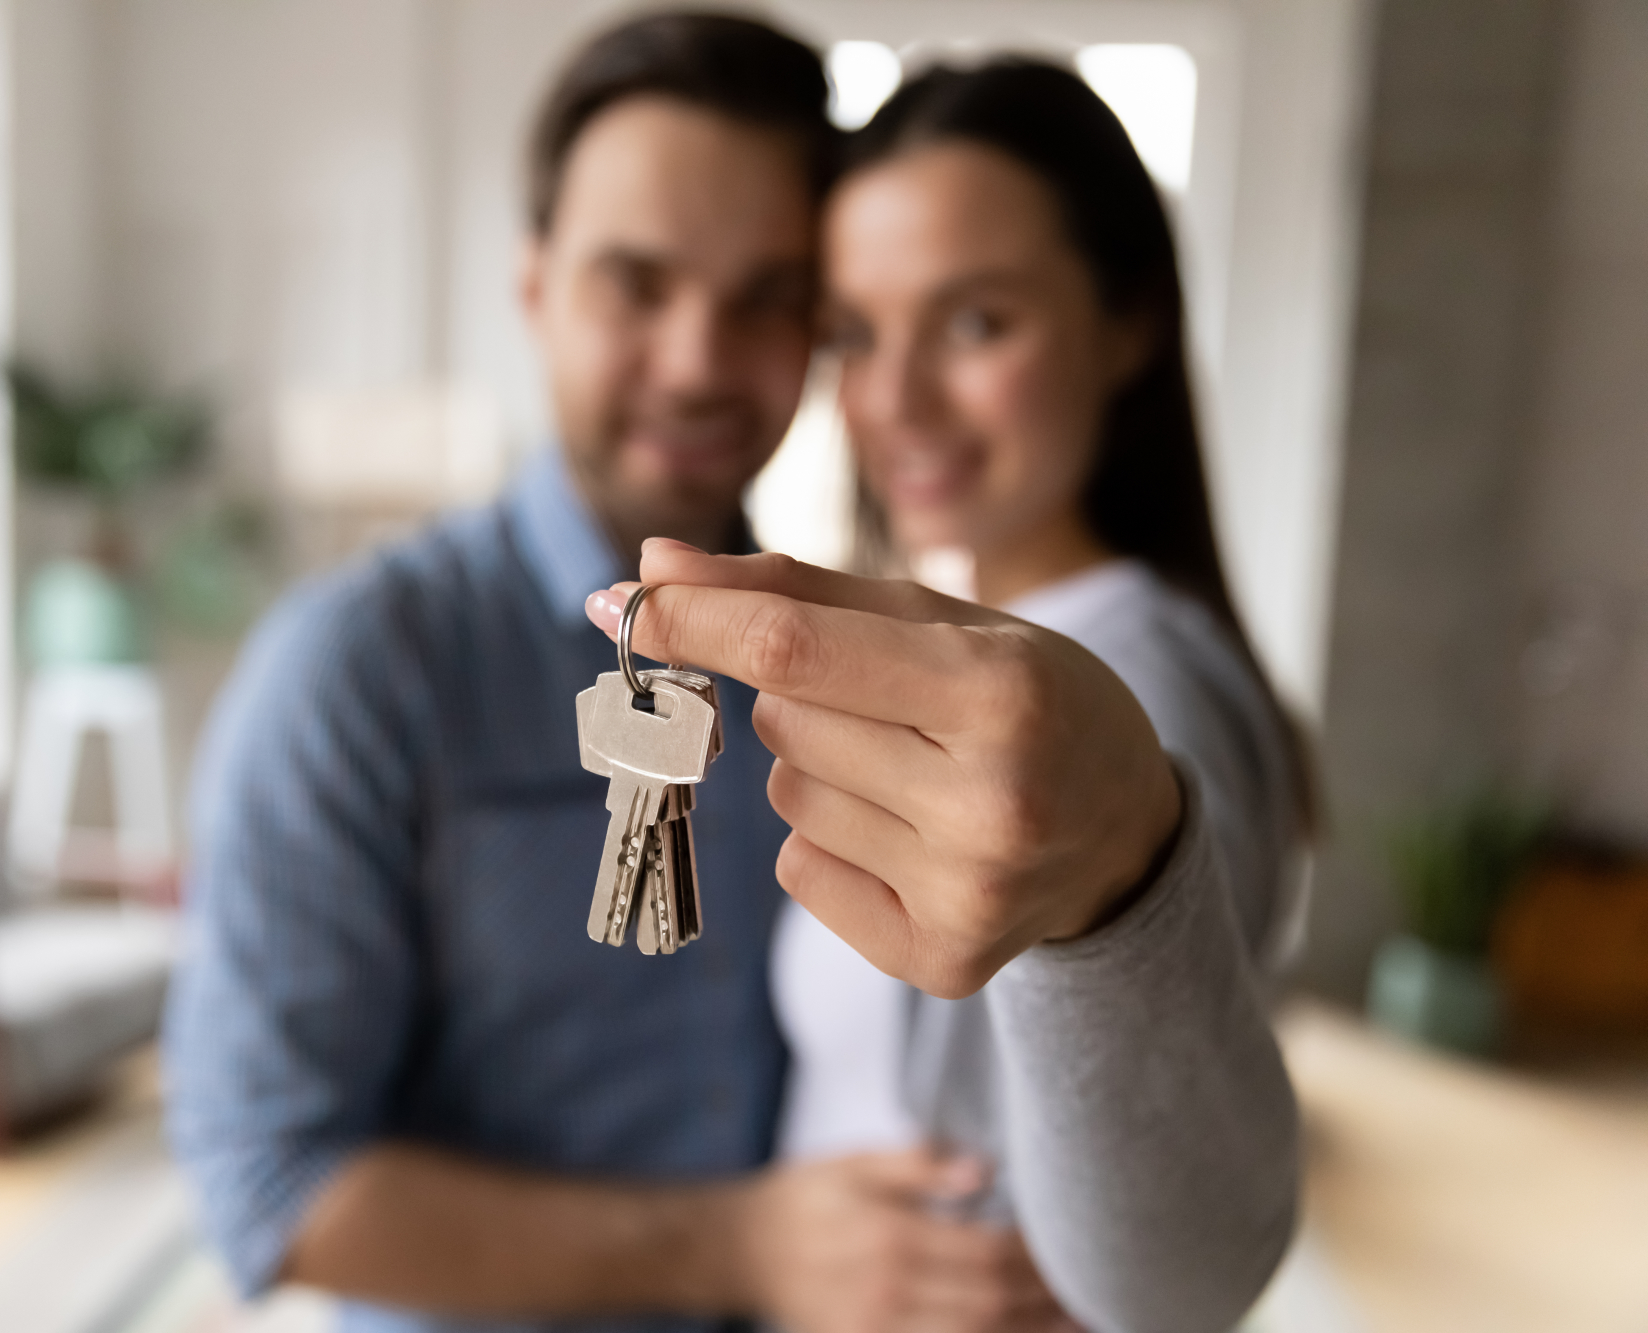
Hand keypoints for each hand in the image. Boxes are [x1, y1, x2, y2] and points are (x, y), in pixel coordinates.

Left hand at [585, 541, 1181, 997]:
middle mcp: (990, 803)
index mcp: (1003, 692)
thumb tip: (651, 567)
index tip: (622, 600)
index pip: (795, 651)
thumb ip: (794, 591)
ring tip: (917, 775)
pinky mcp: (945, 963)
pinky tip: (914, 838)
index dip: (696, 622)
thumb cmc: (1025, 697)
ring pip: (788, 798)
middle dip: (803, 699)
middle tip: (897, 708)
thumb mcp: (940, 619)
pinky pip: (803, 872)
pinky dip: (832, 847)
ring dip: (821, 772)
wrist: (1127, 830)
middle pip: (782, 725)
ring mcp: (969, 895)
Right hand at [736, 1149, 1080, 1332]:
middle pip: (991, 1307)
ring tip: (1076, 1323)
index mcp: (890, 1238)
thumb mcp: (854, 1164)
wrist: (743, 1249)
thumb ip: (918, 1165)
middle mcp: (888, 1293)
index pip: (988, 1255)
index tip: (1073, 1247)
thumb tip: (984, 1171)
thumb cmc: (806, 1197)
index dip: (1038, 1258)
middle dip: (1047, 1302)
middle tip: (1092, 1291)